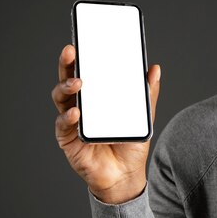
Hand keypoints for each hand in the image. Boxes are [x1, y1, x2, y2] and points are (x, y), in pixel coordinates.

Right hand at [51, 45, 160, 203]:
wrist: (126, 175)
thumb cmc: (130, 144)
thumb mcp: (143, 116)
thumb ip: (147, 94)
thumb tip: (155, 69)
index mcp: (96, 98)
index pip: (85, 72)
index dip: (81, 57)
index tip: (82, 42)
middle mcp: (80, 106)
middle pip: (68, 81)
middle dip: (67, 64)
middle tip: (71, 51)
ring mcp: (72, 122)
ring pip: (62, 100)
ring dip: (67, 88)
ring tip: (78, 82)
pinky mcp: (68, 140)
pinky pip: (63, 126)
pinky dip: (68, 119)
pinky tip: (76, 113)